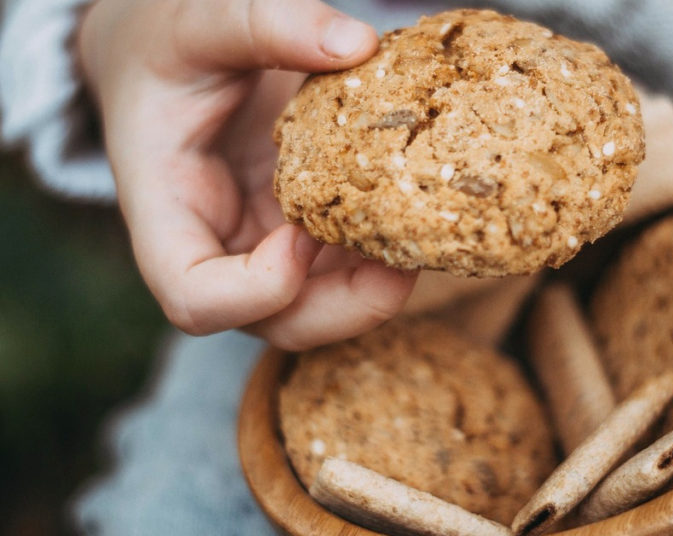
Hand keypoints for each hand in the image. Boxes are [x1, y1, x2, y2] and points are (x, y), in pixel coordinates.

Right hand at [77, 0, 416, 349]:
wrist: (169, 50)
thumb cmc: (169, 41)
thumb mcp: (200, 19)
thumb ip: (264, 24)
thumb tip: (357, 44)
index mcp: (166, 209)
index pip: (194, 298)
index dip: (253, 291)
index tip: (300, 233)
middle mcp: (216, 244)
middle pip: (275, 323)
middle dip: (345, 308)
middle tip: (402, 262)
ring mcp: (262, 244)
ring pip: (322, 306)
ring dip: (378, 286)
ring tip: (423, 233)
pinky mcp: (302, 228)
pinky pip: (346, 264)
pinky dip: (385, 250)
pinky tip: (417, 209)